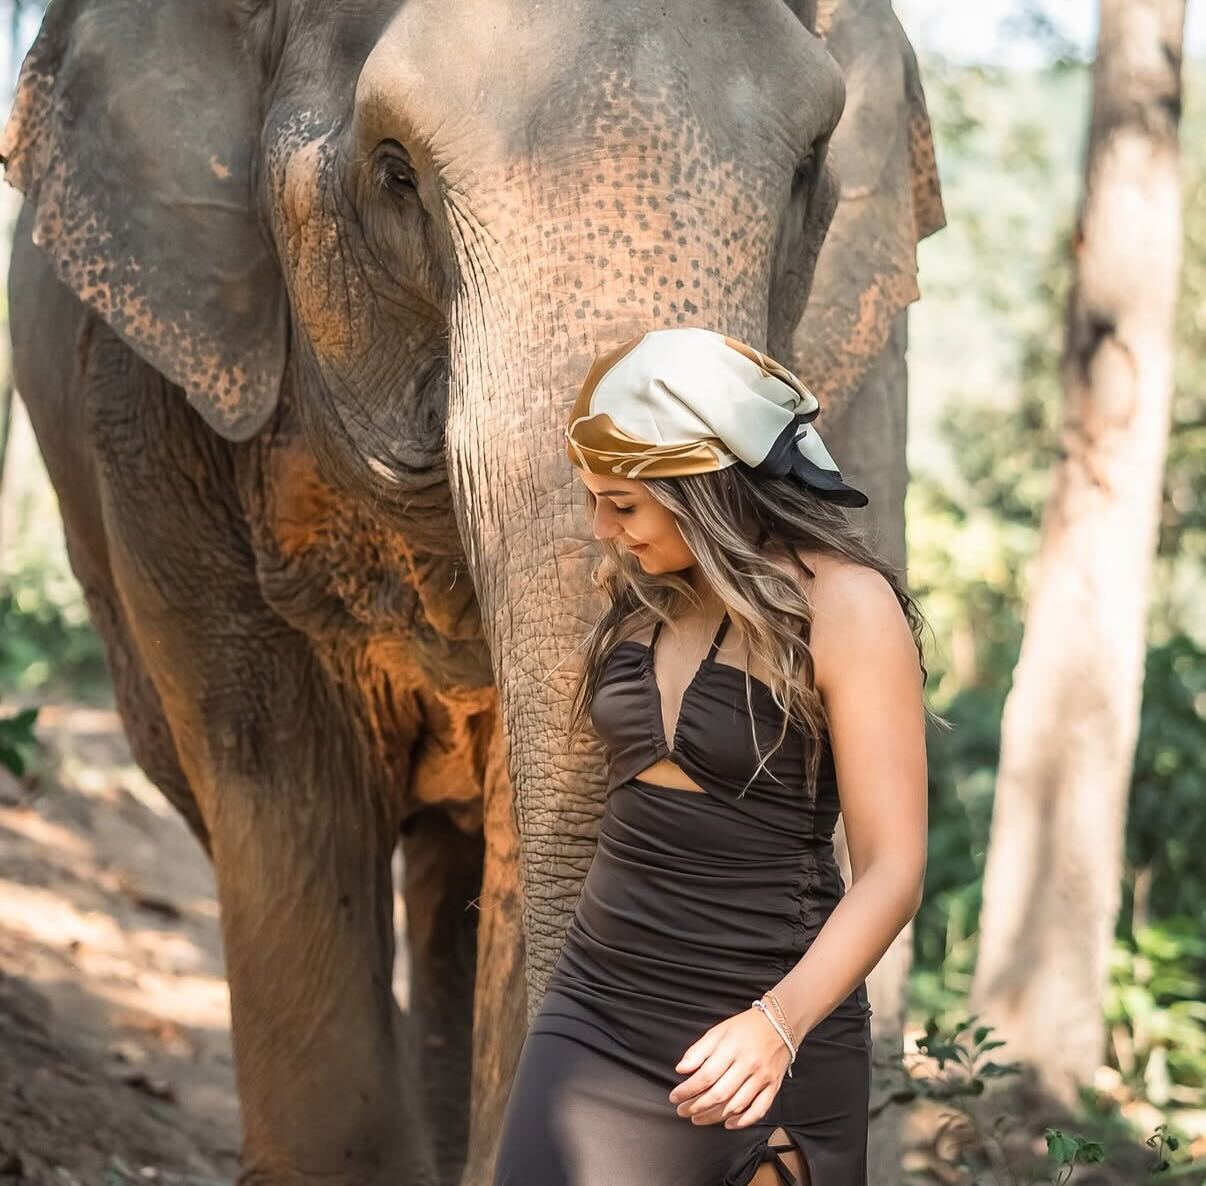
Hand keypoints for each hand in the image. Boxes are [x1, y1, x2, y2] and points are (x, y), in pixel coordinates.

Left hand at [668, 1007, 791, 1128]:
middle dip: (696, 1106)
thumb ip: (698, 1050)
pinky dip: (743, 1121)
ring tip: (697, 1118)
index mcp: (731, 1049)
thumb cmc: (744, 1027)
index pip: (705, 1076)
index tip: (674, 1096)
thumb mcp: (718, 1031)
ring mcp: (762, 1078)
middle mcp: (748, 1065)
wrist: (779, 1023)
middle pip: (719, 1094)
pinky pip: (759, 1110)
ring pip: (736, 1105)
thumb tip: (681, 1069)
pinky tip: (728, 1124)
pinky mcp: (774, 1086)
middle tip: (682, 1111)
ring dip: (714, 1116)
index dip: (687, 1090)